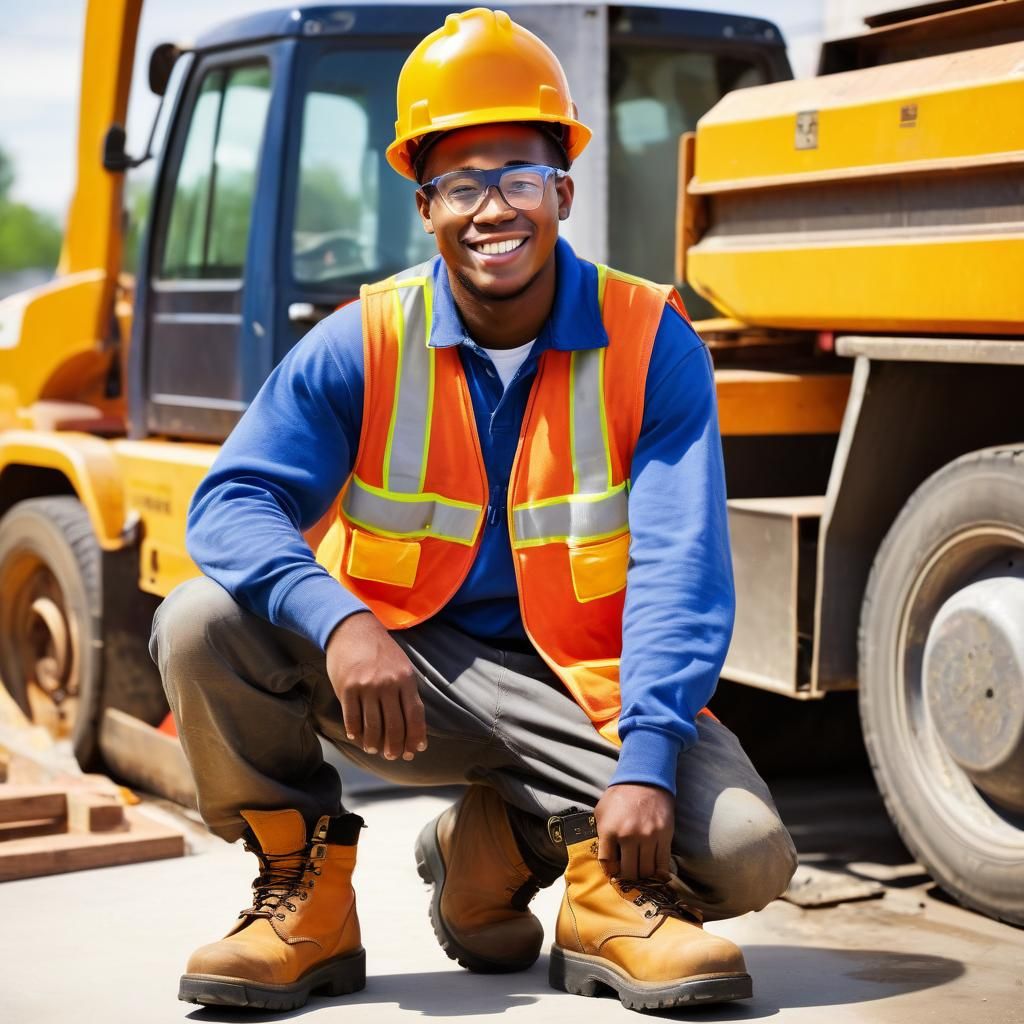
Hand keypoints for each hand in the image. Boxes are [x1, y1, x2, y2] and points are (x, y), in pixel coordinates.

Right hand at [325, 612, 426, 761]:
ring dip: (374, 743)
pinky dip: (355, 732)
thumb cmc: (381, 651)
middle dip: (395, 747)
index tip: (414, 751)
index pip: (414, 716)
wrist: (353, 629)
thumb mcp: (402, 666)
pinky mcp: (347, 688)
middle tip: (392, 756)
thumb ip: (407, 693)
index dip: (415, 737)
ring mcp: (366, 687)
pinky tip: (357, 737)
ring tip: (375, 749)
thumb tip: (414, 726)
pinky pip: (352, 718)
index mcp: (406, 679)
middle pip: (394, 726)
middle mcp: (388, 684)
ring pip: (373, 726)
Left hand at [594, 783, 674, 881]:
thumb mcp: (602, 811)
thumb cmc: (620, 796)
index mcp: (609, 830)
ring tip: (641, 872)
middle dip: (628, 878)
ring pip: (647, 872)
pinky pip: (662, 864)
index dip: (611, 872)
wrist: (645, 780)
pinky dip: (659, 874)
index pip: (608, 864)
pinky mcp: (664, 837)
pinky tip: (656, 873)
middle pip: (629, 873)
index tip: (614, 872)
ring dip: (644, 876)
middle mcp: (628, 836)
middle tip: (629, 874)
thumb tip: (605, 858)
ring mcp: (648, 837)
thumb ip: (601, 834)